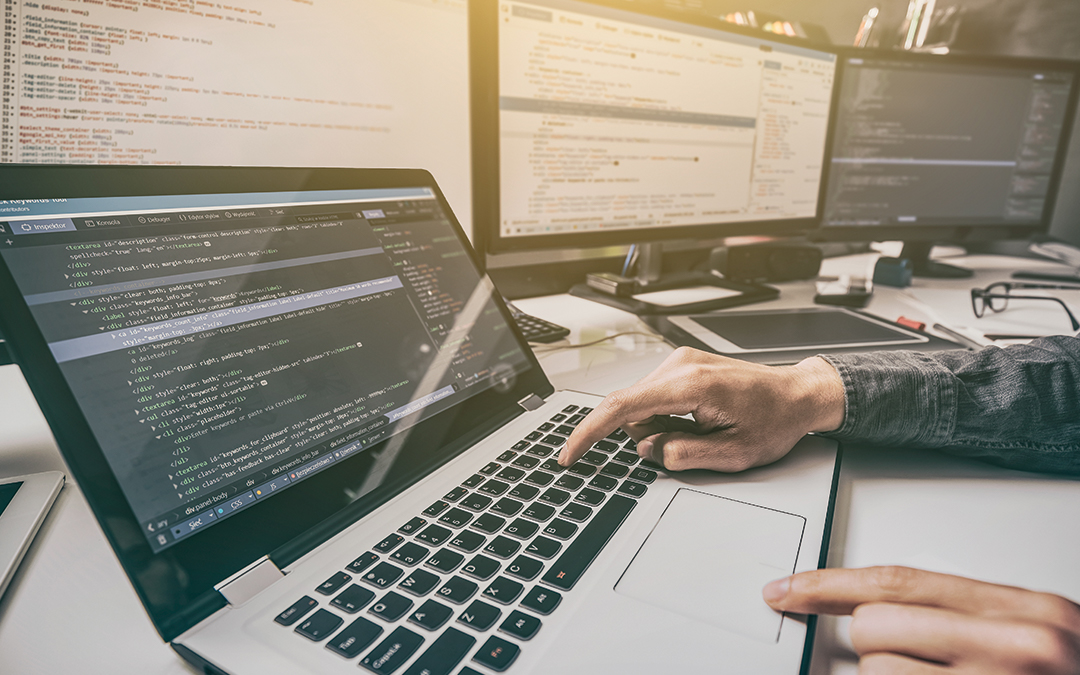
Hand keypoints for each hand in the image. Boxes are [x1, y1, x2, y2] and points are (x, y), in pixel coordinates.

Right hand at [559, 346, 843, 470]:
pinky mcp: (681, 364)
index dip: (589, 433)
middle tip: (691, 445)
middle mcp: (680, 365)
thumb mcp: (733, 454)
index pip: (622, 408)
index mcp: (690, 385)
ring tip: (702, 430)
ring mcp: (679, 361)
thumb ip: (683, 455)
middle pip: (629, 409)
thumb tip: (648, 451)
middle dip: (646, 436)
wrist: (796, 395)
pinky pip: (653, 396)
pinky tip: (697, 419)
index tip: (569, 454)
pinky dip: (665, 415)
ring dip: (658, 426)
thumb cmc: (773, 420)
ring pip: (640, 404)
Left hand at [763, 566, 1079, 673]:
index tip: (789, 590)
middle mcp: (1010, 649)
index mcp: (1022, 612)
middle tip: (913, 656)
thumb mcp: (1033, 627)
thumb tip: (875, 605)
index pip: (897, 583)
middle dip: (873, 642)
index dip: (830, 585)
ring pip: (877, 674)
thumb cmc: (1070, 671)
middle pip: (875, 628)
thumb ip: (962, 610)